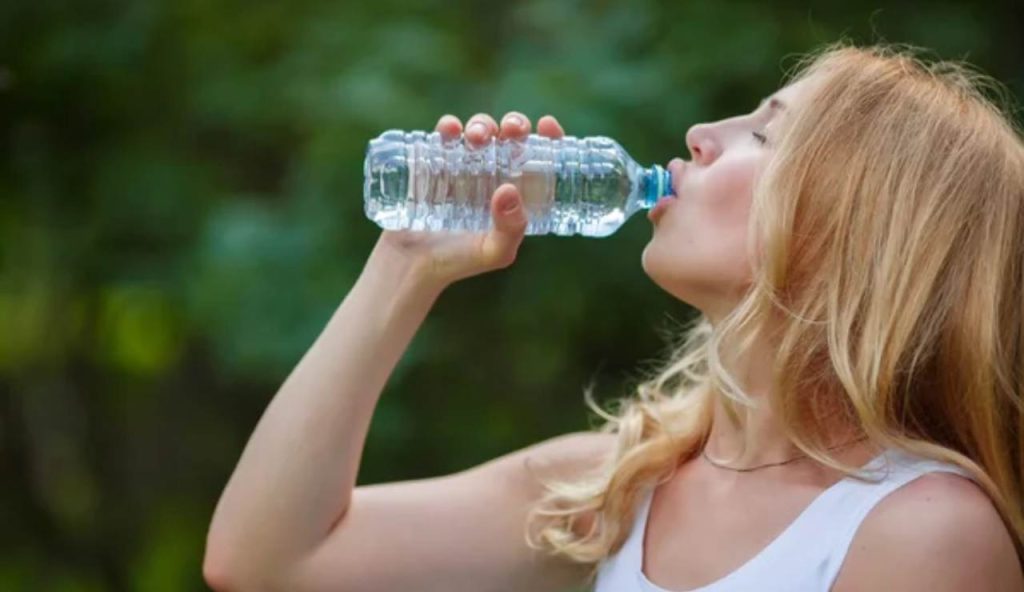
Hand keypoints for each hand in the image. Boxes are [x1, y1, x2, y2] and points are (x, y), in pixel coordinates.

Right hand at [373, 111, 565, 289]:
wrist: (411, 264)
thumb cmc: (458, 262)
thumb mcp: (494, 252)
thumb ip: (510, 229)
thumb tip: (508, 189)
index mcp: (516, 192)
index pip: (540, 158)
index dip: (549, 137)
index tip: (546, 125)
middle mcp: (493, 174)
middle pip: (511, 137)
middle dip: (515, 124)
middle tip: (511, 130)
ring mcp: (464, 165)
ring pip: (480, 130)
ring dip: (482, 124)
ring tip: (477, 137)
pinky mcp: (435, 162)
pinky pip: (445, 135)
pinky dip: (449, 126)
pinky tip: (450, 130)